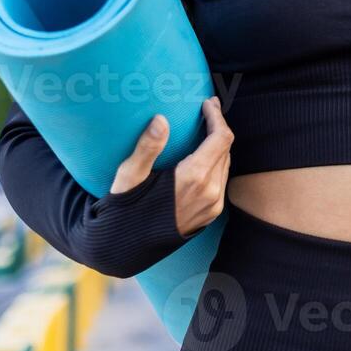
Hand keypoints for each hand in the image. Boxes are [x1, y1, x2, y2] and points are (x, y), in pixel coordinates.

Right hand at [108, 95, 233, 237]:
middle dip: (218, 127)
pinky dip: (216, 163)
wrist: (126, 248)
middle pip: (226, 149)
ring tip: (205, 129)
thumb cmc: (125, 208)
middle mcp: (210, 193)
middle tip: (207, 110)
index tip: (207, 103)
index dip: (217, 117)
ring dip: (218, 146)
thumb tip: (161, 119)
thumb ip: (147, 147)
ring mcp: (213, 206)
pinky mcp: (211, 215)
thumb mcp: (130, 176)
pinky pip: (222, 181)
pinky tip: (202, 156)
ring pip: (226, 165)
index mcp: (194, 178)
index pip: (221, 138)